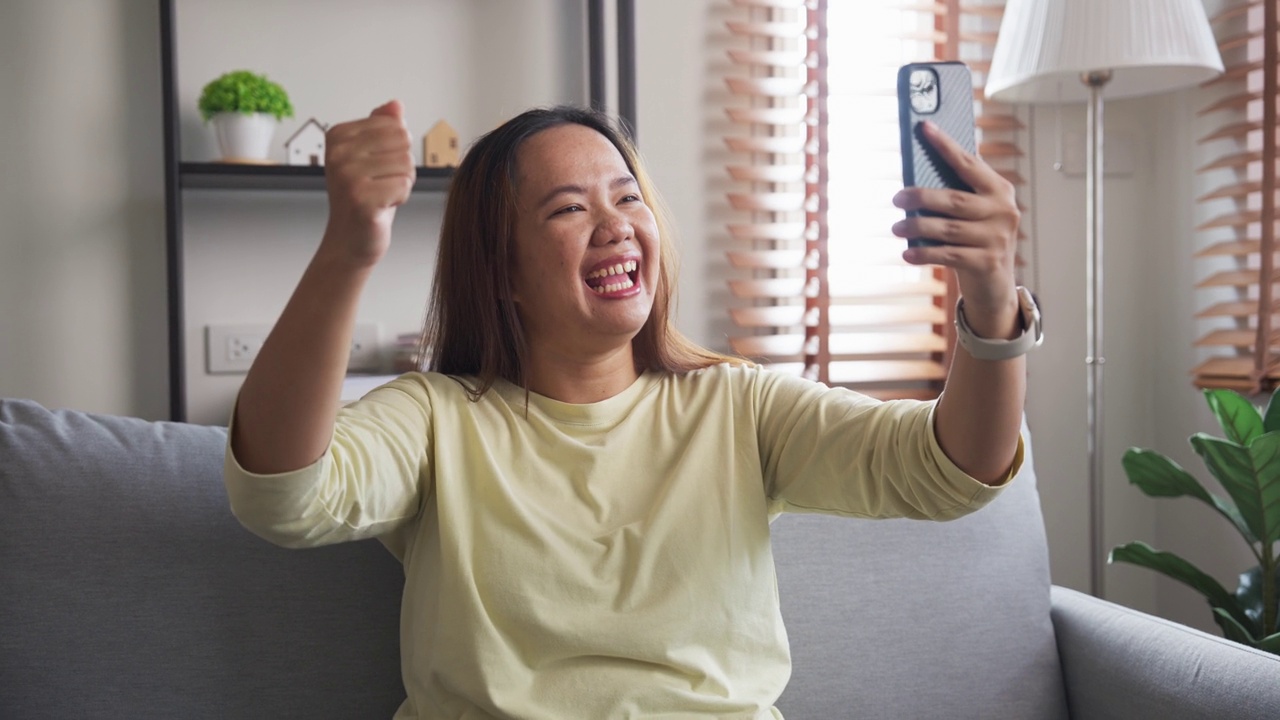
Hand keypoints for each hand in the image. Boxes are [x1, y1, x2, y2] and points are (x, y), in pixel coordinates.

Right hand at [322, 99, 416, 265]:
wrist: (351, 239)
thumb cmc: (366, 197)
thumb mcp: (375, 156)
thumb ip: (383, 128)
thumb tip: (395, 105)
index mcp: (338, 135)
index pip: (396, 126)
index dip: (396, 151)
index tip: (376, 169)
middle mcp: (337, 152)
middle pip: (403, 142)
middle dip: (402, 167)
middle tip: (381, 185)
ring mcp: (346, 175)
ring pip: (406, 164)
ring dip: (402, 184)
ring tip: (380, 196)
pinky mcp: (360, 198)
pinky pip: (404, 185)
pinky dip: (400, 199)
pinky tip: (381, 208)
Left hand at [890, 120, 1019, 327]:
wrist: (995, 285)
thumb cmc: (976, 240)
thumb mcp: (974, 214)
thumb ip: (956, 193)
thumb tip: (915, 176)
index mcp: (999, 190)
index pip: (969, 163)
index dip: (945, 145)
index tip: (924, 127)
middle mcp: (1003, 211)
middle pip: (954, 199)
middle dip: (921, 197)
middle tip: (897, 198)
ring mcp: (997, 238)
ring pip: (948, 228)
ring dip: (917, 227)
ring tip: (896, 227)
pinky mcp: (988, 262)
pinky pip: (948, 254)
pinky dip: (924, 253)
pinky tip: (907, 253)